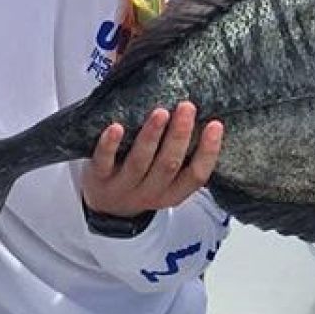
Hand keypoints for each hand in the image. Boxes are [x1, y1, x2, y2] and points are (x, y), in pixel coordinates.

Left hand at [82, 101, 222, 217]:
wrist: (104, 205)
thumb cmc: (140, 182)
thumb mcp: (166, 180)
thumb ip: (182, 158)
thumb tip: (204, 120)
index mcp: (172, 193)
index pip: (196, 176)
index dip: (208, 152)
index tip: (215, 125)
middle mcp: (150, 192)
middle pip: (168, 165)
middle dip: (179, 135)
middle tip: (187, 108)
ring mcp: (123, 187)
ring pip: (139, 162)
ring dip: (151, 136)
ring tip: (160, 112)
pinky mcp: (99, 178)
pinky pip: (104, 162)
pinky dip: (110, 145)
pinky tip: (116, 127)